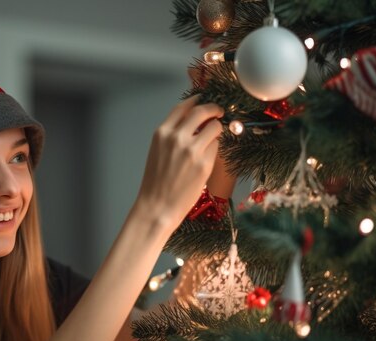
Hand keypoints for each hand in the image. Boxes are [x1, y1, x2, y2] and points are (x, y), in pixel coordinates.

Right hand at [134, 96, 223, 231]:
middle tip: (219, 112)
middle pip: (202, 111)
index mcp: (162, 133)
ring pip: (214, 128)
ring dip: (217, 130)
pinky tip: (208, 156)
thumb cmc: (156, 182)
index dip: (196, 100)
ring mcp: (192, 150)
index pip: (183, 107)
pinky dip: (215, 149)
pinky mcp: (204, 164)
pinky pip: (216, 147)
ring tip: (213, 139)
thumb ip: (173, 135)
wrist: (157, 206)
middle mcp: (177, 137)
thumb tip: (193, 123)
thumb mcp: (157, 151)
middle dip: (214, 108)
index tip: (203, 99)